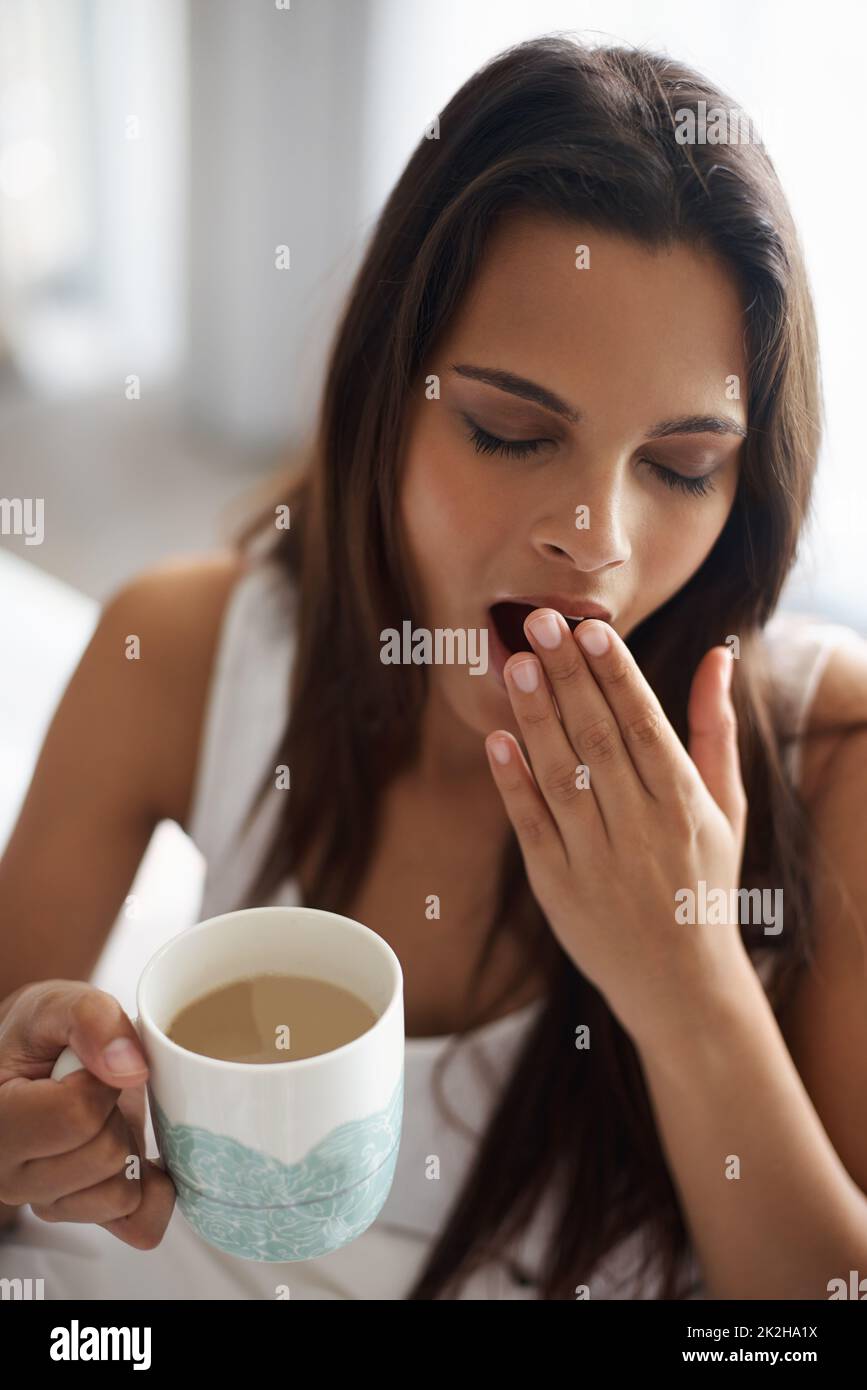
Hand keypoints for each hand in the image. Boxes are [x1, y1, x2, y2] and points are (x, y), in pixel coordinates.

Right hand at [0, 980, 174, 1247]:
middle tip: (93, 1090)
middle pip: (105, 1155)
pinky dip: (152, 1189)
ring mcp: (43, 1204)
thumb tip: (130, 1070)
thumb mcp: (58, 1003)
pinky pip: (139, 1224)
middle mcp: (7, 1177)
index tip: (83, 1065)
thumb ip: (92, 1020)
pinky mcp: (81, 1217)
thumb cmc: (41, 1034)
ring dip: (127, 1145)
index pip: (77, 1116)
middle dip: (114, 1112)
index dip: (100, 1079)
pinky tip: (136, 1154)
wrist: (36, 1058)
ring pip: (122, 1192)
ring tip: (99, 1118)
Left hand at [484, 610, 751, 1044]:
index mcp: (682, 802)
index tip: (591, 628)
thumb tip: (717, 657)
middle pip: (597, 737)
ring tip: (515, 661)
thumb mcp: (725, 807)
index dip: (616, 674)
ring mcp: (595, 856)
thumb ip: (713, 729)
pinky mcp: (556, 884)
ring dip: (536, 716)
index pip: (644, 724)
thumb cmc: (702, 880)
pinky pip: (531, 824)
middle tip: (539, 620)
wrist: (679, 981)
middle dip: (567, 675)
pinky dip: (513, 781)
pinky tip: (497, 738)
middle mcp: (640, 826)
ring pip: (560, 774)